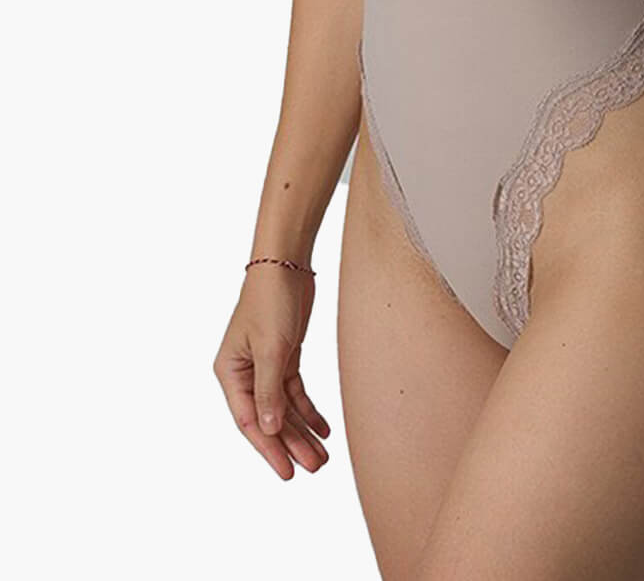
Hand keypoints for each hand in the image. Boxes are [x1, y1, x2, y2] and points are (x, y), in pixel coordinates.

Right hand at [213, 264, 330, 479]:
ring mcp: (264, 365)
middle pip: (268, 418)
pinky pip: (294, 392)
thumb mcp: (271, 348)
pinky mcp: (284, 356)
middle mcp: (244, 373)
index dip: (268, 449)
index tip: (287, 473)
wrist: (286, 262)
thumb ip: (269, 391)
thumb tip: (268, 430)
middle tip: (314, 468)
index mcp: (229, 372)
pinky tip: (323, 428)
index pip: (250, 421)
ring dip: (301, 431)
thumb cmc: (270, 300)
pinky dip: (308, 410)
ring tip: (322, 457)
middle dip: (291, 444)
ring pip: (283, 408)